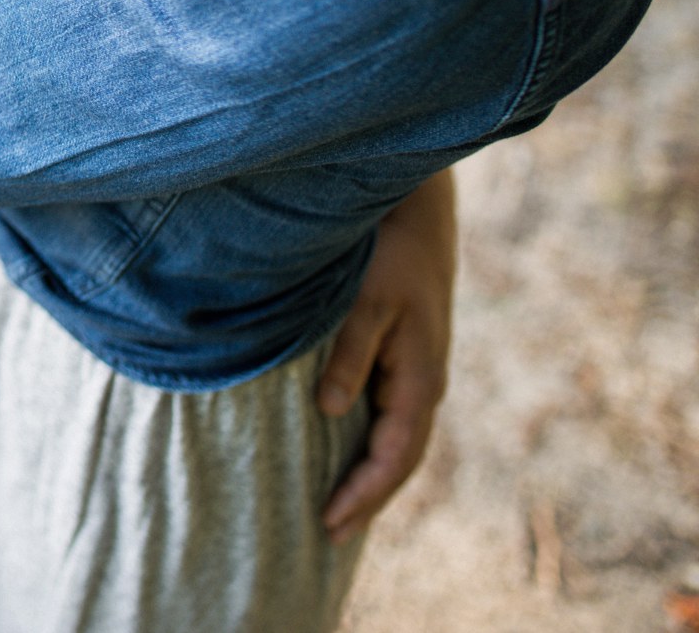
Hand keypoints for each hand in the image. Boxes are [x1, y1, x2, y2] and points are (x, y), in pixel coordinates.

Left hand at [316, 169, 456, 542]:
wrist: (417, 212)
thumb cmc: (390, 253)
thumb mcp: (369, 301)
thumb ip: (350, 353)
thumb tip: (330, 409)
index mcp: (421, 380)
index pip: (394, 457)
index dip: (364, 493)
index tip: (329, 522)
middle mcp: (423, 384)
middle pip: (397, 459)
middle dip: (366, 498)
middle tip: (326, 536)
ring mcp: (414, 373)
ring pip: (393, 440)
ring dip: (367, 475)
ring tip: (333, 509)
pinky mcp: (401, 358)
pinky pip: (386, 416)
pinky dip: (366, 443)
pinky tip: (342, 453)